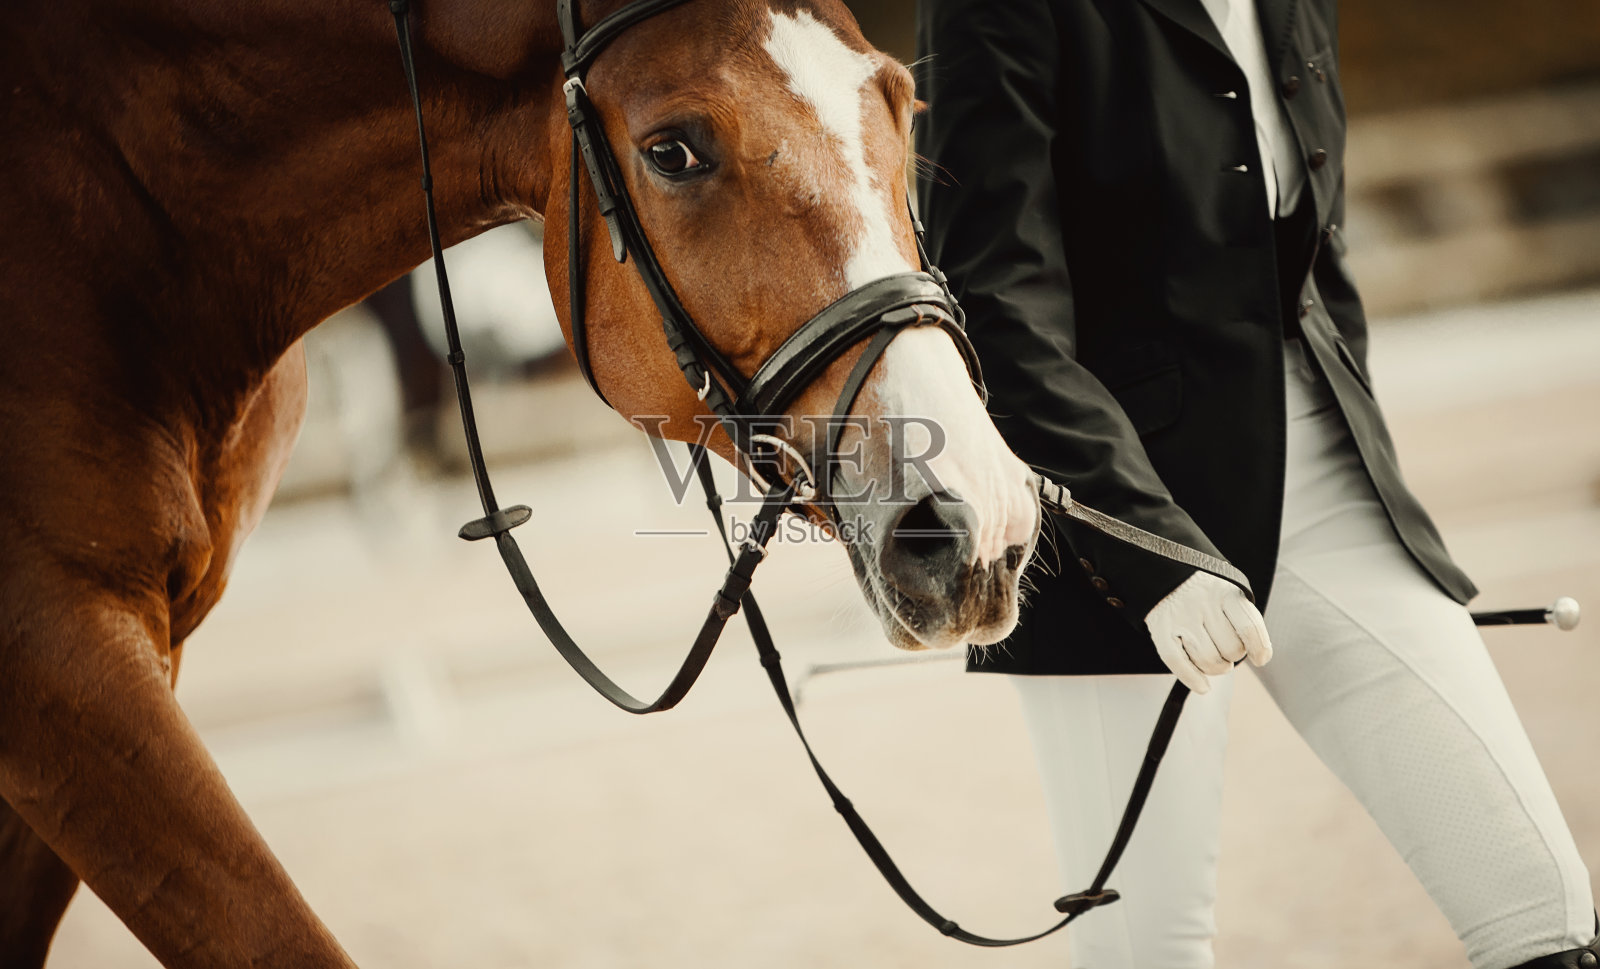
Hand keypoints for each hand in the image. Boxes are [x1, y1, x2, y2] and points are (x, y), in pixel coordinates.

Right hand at [1144, 572, 1271, 693]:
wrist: (1165, 577)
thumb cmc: (1206, 595)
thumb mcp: (1229, 595)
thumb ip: (1246, 621)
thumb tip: (1260, 658)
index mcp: (1225, 593)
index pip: (1250, 628)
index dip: (1260, 649)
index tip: (1260, 659)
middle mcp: (1202, 603)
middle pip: (1231, 650)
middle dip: (1232, 656)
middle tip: (1225, 648)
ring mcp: (1180, 618)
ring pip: (1208, 661)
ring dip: (1216, 669)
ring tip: (1213, 657)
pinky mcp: (1161, 631)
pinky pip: (1178, 663)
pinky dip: (1193, 680)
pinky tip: (1203, 686)